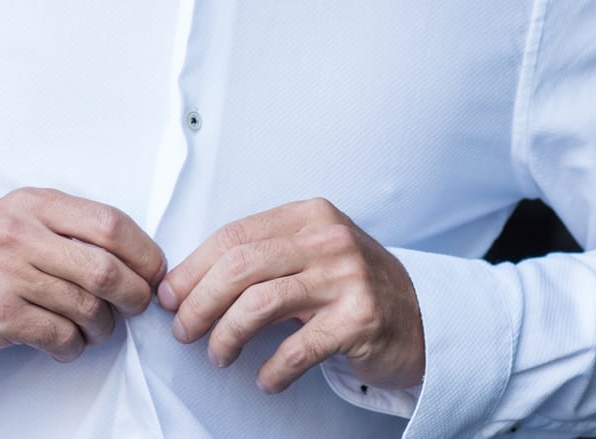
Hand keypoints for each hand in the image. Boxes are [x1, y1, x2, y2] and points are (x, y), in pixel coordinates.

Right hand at [0, 187, 164, 363]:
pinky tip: (66, 344)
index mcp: (34, 204)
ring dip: (102, 327)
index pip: (109, 223)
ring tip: (94, 329)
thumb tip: (134, 256)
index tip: (153, 271)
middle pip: (104, 268)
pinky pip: (58, 335)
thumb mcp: (19, 220)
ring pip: (85, 307)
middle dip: (132, 294)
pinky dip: (73, 346)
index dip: (143, 252)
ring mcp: (6, 274)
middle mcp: (20, 233)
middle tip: (135, 306)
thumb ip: (69, 227)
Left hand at [158, 197, 423, 394]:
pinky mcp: (360, 320)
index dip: (193, 268)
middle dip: (199, 302)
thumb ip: (263, 257)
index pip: (234, 235)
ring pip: (260, 303)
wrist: (425, 319)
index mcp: (308, 216)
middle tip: (183, 330)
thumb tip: (187, 282)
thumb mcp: (312, 255)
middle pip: (240, 266)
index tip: (170, 295)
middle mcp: (328, 240)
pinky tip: (265, 380)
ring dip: (226, 335)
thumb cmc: (353, 288)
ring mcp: (347, 278)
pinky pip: (298, 348)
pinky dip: (273, 370)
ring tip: (218, 355)